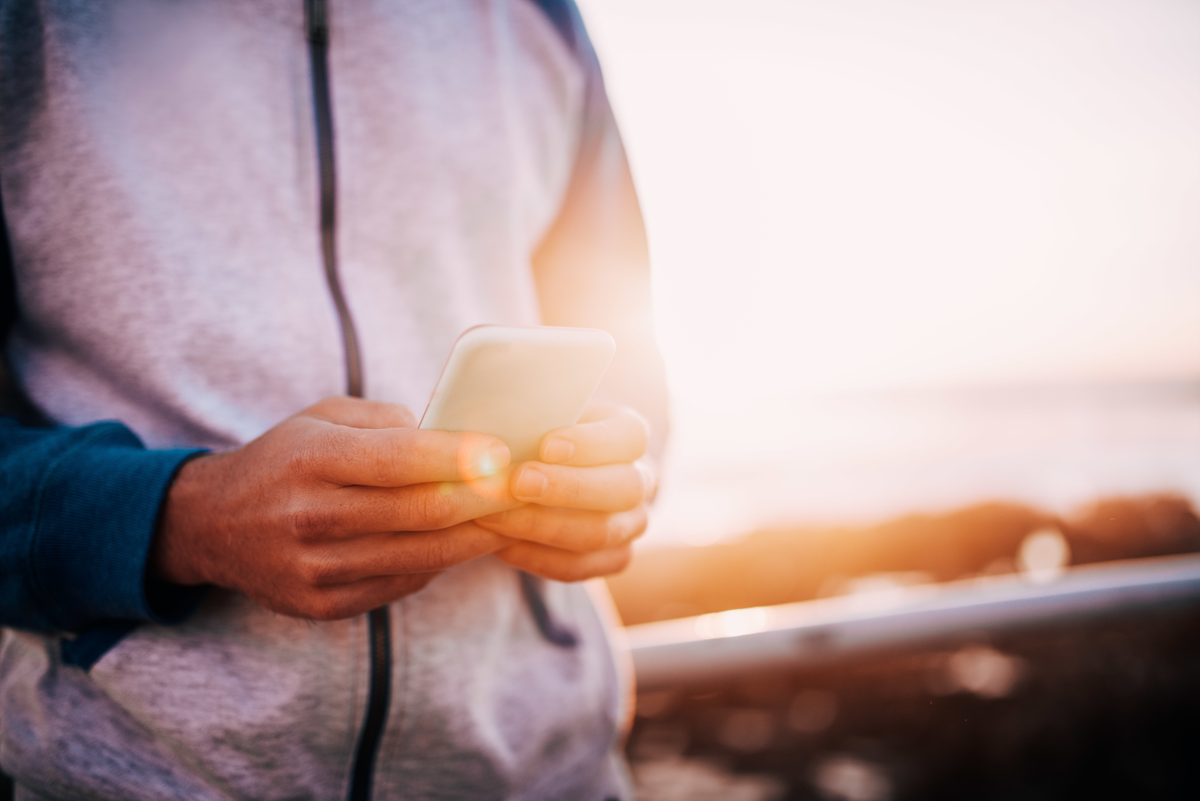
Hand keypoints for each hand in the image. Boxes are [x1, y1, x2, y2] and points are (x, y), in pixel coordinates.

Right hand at [151, 397, 520, 619]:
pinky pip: (403, 582)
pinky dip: (440, 561)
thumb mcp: (322, 418)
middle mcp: (310, 516)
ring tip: (510, 516)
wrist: (211, 525)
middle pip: (420, 513)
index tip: (503, 453)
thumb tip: (454, 437)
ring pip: (421, 555)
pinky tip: (462, 541)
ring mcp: (315, 568)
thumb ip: (387, 421)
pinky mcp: (322, 605)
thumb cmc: (285, 459)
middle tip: (525, 487)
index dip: (458, 458)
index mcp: (311, 459)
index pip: (399, 460)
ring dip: (475, 537)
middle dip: (483, 500)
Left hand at [475, 402, 655, 581]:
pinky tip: (500, 543)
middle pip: (624, 489)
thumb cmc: (533, 436)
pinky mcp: (612, 558)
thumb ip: (522, 425)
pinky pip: (578, 567)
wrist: (529, 476)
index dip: (592, 443)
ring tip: (494, 515)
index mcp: (629, 436)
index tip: (547, 445)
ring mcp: (631, 524)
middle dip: (568, 488)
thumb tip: (491, 440)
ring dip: (543, 526)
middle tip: (518, 482)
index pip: (629, 437)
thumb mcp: (533, 420)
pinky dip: (535, 556)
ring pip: (601, 533)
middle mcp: (640, 481)